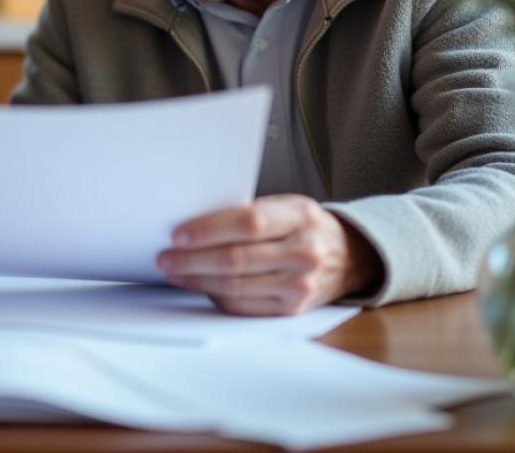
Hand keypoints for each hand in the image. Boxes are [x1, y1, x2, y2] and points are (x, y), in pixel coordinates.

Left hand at [155, 194, 382, 315]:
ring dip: (198, 280)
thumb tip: (195, 223)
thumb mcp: (288, 206)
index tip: (178, 234)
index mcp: (300, 216)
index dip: (209, 229)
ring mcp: (300, 285)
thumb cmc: (306, 226)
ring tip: (175, 272)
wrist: (349, 257)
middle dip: (193, 260)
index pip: (248, 222)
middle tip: (165, 257)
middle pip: (237, 259)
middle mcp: (304, 252)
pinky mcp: (292, 309)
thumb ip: (251, 212)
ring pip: (236, 286)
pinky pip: (244, 306)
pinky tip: (200, 286)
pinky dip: (216, 296)